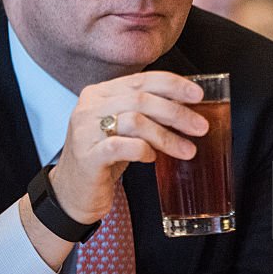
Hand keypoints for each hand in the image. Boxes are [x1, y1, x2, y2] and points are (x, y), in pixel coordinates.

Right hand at [50, 72, 207, 224]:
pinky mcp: (87, 156)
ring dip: (166, 136)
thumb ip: (145, 113)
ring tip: (186, 149)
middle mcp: (89, 107)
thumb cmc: (103, 159)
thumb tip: (186, 107)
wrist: (72, 194)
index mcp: (99, 93)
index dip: (173, 85)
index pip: (141, 79)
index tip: (197, 95)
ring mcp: (85, 130)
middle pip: (141, 99)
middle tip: (200, 127)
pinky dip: (143, 150)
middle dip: (176, 113)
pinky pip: (122, 146)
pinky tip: (152, 158)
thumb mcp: (123, 129)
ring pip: (135, 121)